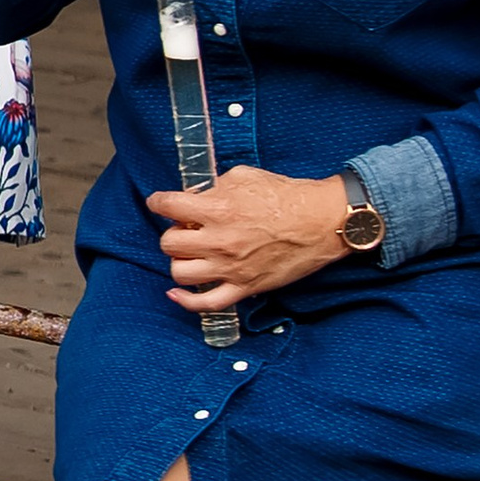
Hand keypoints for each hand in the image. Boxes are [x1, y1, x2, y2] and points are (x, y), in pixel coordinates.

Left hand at [149, 166, 352, 308]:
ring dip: (180, 261)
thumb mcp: (245, 177)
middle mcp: (219, 240)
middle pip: (169, 243)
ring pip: (179, 273)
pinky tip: (177, 293)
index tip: (159, 202)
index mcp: (218, 209)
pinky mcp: (244, 287)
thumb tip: (198, 195)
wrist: (322, 221)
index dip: (158, 202)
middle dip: (173, 233)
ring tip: (191, 254)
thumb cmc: (288, 196)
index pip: (168, 206)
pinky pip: (205, 303)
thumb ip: (216, 186)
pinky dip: (186, 301)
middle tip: (186, 229)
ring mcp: (230, 267)